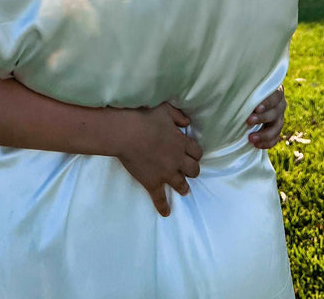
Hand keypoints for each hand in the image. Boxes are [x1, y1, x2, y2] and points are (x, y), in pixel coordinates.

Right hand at [116, 102, 202, 217]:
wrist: (127, 132)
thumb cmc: (145, 117)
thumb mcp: (166, 110)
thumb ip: (179, 116)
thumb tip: (188, 123)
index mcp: (181, 142)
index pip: (196, 152)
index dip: (195, 153)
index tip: (192, 154)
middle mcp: (177, 160)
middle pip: (193, 169)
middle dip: (192, 170)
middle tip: (189, 171)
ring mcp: (166, 173)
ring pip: (181, 184)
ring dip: (184, 186)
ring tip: (184, 189)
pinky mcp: (152, 182)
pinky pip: (160, 198)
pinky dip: (163, 206)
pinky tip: (166, 212)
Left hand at [246, 84, 286, 148]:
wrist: (249, 102)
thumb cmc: (245, 90)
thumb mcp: (246, 87)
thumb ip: (244, 88)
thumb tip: (231, 86)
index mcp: (274, 89)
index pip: (275, 95)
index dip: (267, 103)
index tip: (256, 108)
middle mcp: (279, 103)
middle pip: (276, 112)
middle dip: (262, 118)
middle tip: (248, 121)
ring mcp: (279, 117)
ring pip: (277, 127)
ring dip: (264, 134)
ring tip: (251, 138)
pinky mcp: (276, 128)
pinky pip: (275, 138)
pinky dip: (267, 143)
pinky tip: (256, 145)